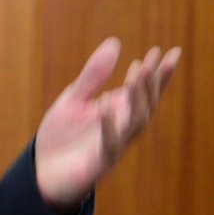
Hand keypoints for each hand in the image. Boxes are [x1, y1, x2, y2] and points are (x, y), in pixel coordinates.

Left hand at [35, 38, 180, 211]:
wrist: (42, 172)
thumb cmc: (62, 136)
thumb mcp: (74, 99)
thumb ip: (93, 75)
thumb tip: (115, 42)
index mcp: (118, 110)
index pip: (145, 90)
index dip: (160, 73)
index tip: (171, 51)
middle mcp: (122, 127)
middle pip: (146, 104)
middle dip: (151, 82)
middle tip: (152, 59)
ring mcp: (114, 145)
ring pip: (135, 123)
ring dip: (137, 99)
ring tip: (136, 75)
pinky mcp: (99, 163)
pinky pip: (110, 144)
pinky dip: (109, 126)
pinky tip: (105, 106)